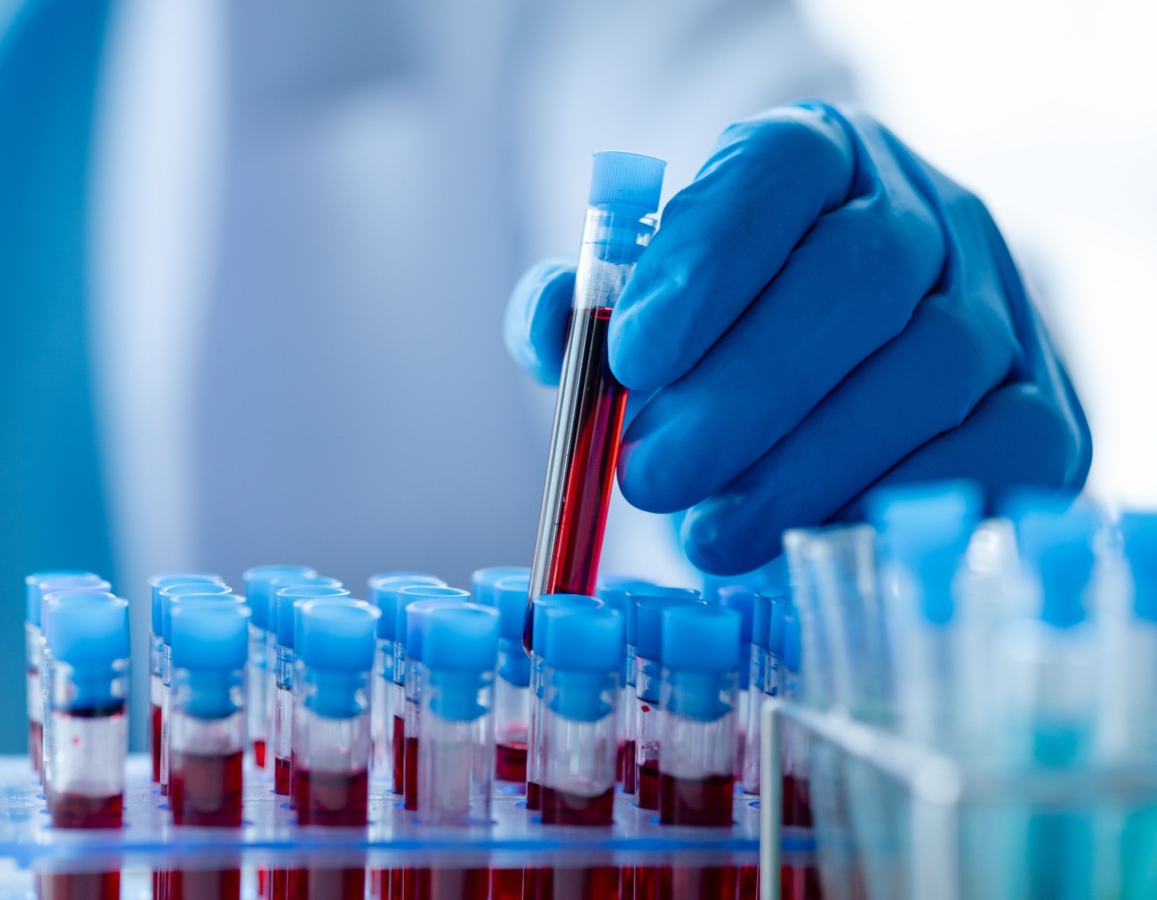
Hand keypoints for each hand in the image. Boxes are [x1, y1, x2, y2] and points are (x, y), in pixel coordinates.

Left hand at [505, 101, 1090, 574]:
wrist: (836, 385)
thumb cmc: (718, 344)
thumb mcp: (642, 310)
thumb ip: (584, 313)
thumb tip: (551, 328)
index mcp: (821, 158)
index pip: (779, 169)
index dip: (706, 259)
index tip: (631, 354)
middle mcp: (928, 214)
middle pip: (860, 277)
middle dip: (742, 392)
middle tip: (649, 475)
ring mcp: (1000, 308)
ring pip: (926, 372)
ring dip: (803, 468)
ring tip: (705, 534)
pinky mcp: (1045, 411)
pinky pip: (996, 456)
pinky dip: (890, 505)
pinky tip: (806, 542)